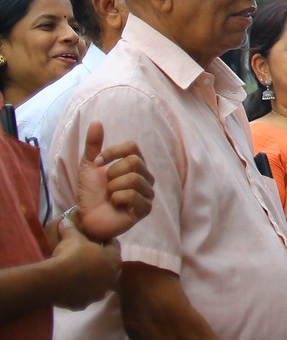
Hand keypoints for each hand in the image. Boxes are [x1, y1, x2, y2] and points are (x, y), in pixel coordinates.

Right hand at [47, 215, 121, 308]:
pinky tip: (70, 288)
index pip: (113, 246)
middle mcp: (111, 277)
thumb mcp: (72, 238)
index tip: (96, 240)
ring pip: (98, 285)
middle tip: (88, 258)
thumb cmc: (70, 255)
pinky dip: (79, 293)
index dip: (104, 242)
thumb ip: (72, 228)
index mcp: (114, 259)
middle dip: (101, 262)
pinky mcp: (85, 304)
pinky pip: (84, 297)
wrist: (55, 279)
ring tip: (79, 274)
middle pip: (109, 267)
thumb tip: (66, 219)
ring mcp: (99, 293)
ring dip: (92, 280)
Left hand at [72, 122, 153, 241]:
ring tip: (110, 196)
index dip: (113, 152)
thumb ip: (94, 145)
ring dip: (113, 188)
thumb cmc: (90, 193)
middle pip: (134, 162)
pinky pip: (134, 196)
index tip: (97, 163)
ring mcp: (147, 193)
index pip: (132, 147)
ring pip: (133, 179)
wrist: (86, 218)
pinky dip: (118, 199)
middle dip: (112, 173)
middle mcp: (145, 176)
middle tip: (106, 185)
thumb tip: (96, 121)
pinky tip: (115, 204)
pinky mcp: (145, 209)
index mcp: (135, 164)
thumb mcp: (89, 166)